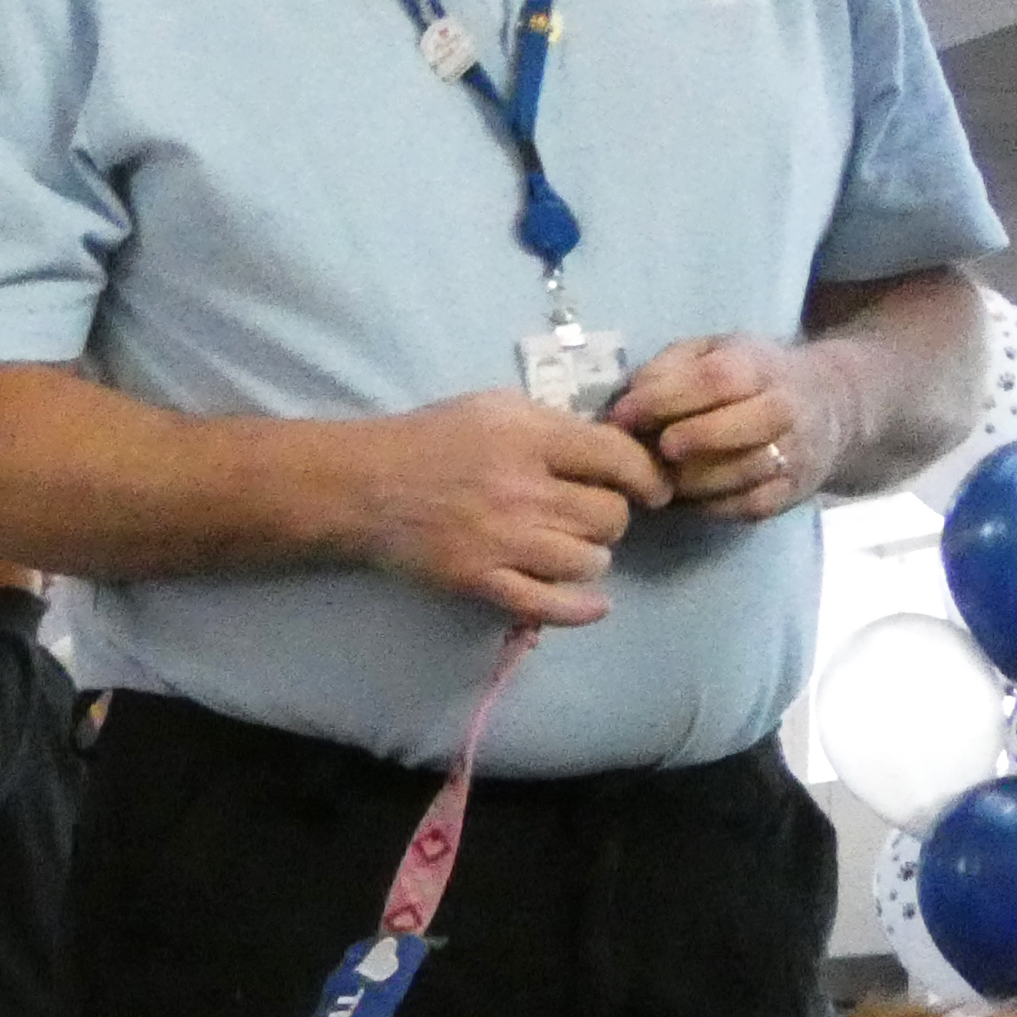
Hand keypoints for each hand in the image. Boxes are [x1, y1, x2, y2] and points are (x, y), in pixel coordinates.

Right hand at [344, 391, 672, 625]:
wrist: (365, 486)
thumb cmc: (432, 439)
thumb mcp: (498, 408)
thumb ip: (554, 426)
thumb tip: (609, 451)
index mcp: (531, 438)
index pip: (618, 458)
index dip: (646, 475)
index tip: (651, 487)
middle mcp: (524, 490)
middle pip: (609, 515)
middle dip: (610, 516)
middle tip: (593, 514)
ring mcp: (503, 541)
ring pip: (589, 561)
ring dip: (592, 556)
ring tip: (574, 548)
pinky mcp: (481, 581)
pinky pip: (548, 605)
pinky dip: (580, 608)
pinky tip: (596, 604)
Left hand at [607, 334, 844, 522]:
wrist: (825, 404)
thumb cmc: (746, 376)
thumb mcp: (710, 353)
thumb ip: (668, 368)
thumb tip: (629, 403)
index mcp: (761, 364)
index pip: (718, 378)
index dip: (666, 398)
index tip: (624, 416)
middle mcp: (786, 407)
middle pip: (743, 424)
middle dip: (692, 438)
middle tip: (659, 448)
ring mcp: (794, 452)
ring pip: (745, 471)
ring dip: (695, 479)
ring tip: (666, 477)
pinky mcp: (791, 491)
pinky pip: (749, 505)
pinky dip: (711, 505)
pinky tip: (687, 496)